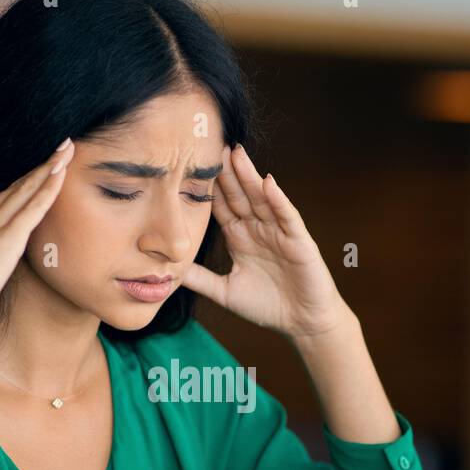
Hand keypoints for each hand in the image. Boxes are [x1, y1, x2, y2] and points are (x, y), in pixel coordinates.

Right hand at [0, 138, 75, 336]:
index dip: (21, 184)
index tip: (37, 170)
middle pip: (14, 188)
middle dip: (38, 167)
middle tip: (60, 146)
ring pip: (25, 190)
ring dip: (48, 168)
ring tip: (66, 149)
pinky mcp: (6, 238)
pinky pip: (32, 207)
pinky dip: (48, 188)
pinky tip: (61, 172)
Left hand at [182, 143, 352, 339]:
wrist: (302, 323)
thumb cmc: (267, 307)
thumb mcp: (224, 291)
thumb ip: (199, 278)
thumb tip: (166, 271)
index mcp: (240, 238)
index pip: (221, 207)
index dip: (207, 188)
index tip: (188, 167)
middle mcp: (258, 230)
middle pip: (239, 196)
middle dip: (226, 172)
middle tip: (210, 146)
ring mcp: (279, 233)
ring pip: (261, 199)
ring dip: (249, 177)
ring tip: (236, 153)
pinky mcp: (298, 241)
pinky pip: (287, 216)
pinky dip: (278, 200)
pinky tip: (268, 183)